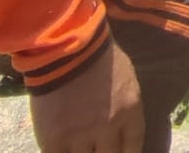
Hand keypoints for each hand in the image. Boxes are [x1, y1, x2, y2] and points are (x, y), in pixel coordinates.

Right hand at [29, 40, 144, 152]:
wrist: (63, 45)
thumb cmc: (96, 55)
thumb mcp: (125, 79)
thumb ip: (125, 107)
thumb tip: (122, 127)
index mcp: (130, 112)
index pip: (133, 148)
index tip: (118, 152)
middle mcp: (109, 127)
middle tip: (99, 148)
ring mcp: (81, 135)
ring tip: (79, 146)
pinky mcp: (55, 139)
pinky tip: (60, 148)